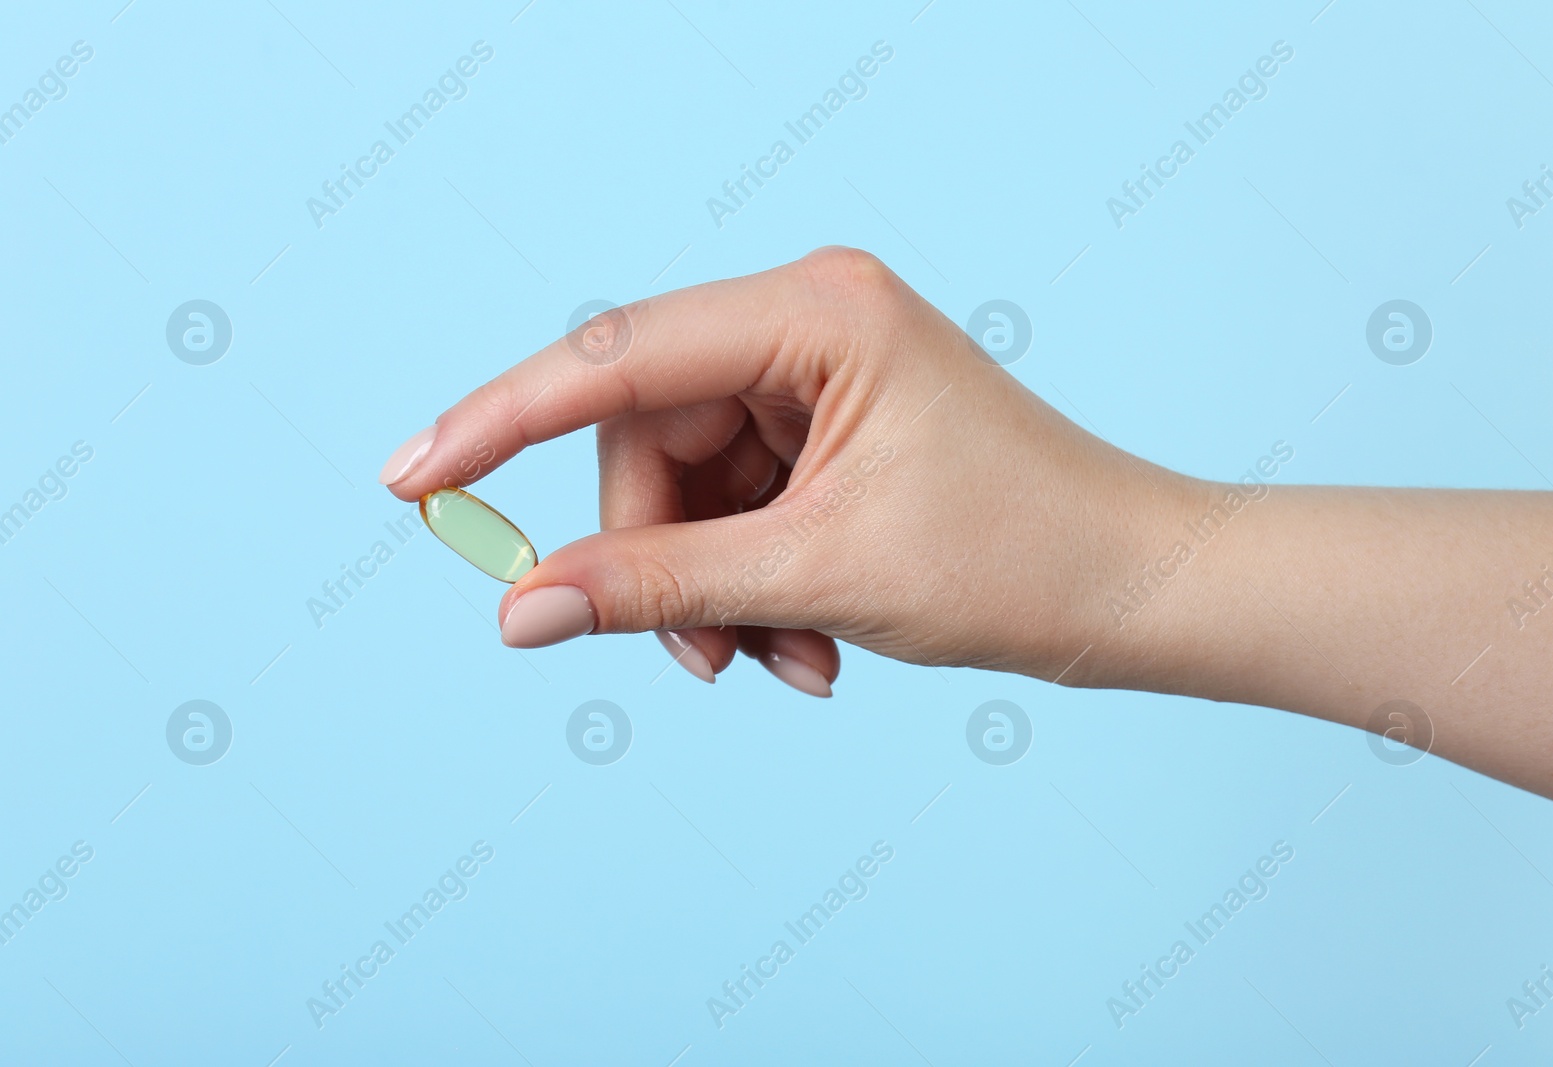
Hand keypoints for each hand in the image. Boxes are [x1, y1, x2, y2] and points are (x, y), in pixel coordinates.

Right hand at [378, 247, 1183, 694]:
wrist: (1135, 591)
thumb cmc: (1018, 556)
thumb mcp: (817, 576)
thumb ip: (657, 586)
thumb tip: (521, 608)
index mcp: (812, 312)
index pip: (612, 360)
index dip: (500, 423)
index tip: (410, 479)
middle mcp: (806, 325)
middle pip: (647, 444)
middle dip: (658, 563)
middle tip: (703, 659)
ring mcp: (816, 381)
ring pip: (686, 492)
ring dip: (711, 594)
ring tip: (785, 663)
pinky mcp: (828, 436)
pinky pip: (734, 512)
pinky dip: (748, 590)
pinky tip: (806, 649)